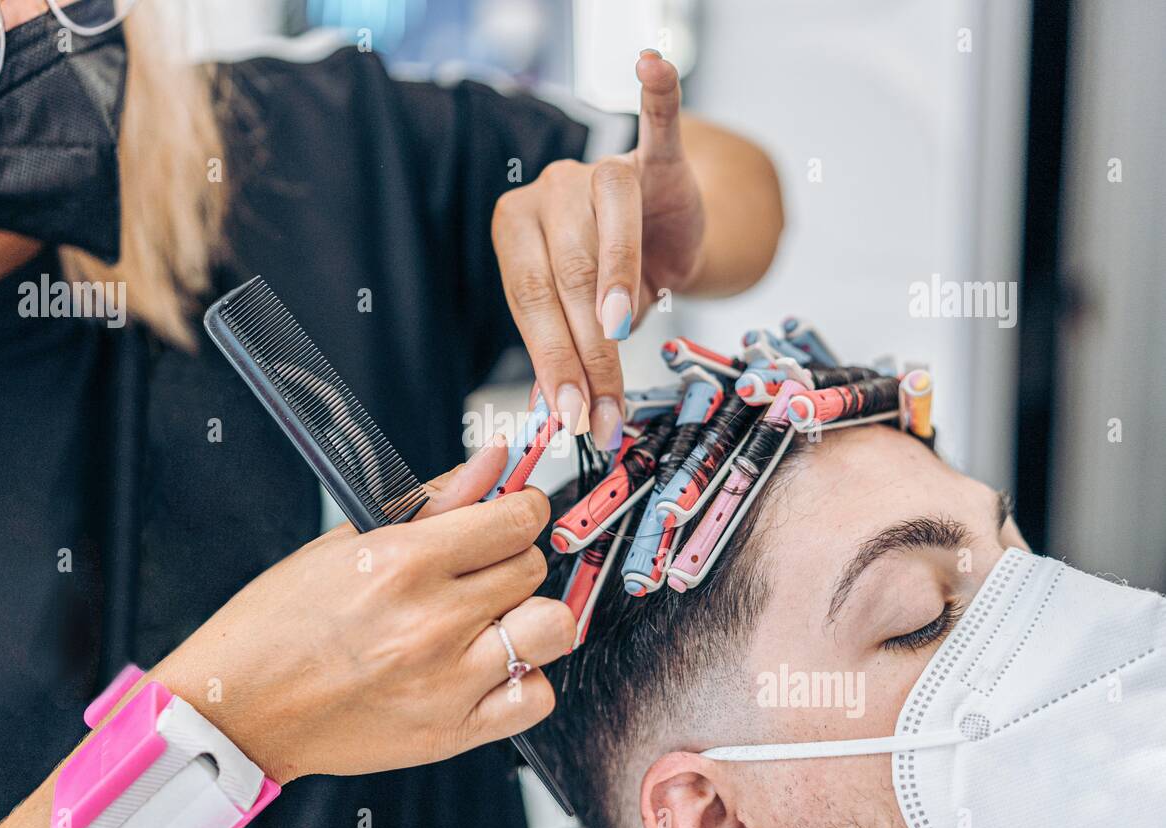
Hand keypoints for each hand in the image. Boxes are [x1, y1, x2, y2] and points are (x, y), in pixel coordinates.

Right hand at [148, 442, 572, 782]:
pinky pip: (535, 698)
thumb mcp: (348, 540)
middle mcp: (433, 621)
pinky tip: (490, 669)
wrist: (239, 707)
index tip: (513, 514)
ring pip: (551, 628)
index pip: (517, 519)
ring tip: (493, 621)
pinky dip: (525, 681)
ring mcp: (447, 681)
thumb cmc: (280, 622)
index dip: (523, 509)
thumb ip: (434, 498)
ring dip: (531, 617)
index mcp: (404, 562)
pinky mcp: (451, 731)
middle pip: (532, 568)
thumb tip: (493, 460)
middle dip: (514, 559)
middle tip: (479, 571)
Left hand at [492, 51, 704, 449]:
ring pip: (606, 225)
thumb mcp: (581, 318)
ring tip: (619, 331)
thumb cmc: (608, 281)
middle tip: (602, 404)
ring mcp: (598, 169)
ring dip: (614, 282)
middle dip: (586, 348)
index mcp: (516, 229)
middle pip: (565, 273)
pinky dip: (657, 94)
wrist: (663, 239)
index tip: (570, 410)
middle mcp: (549, 191)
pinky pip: (658, 123)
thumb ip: (569, 350)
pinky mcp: (653, 159)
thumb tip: (561, 410)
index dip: (552, 358)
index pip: (531, 298)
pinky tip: (648, 65)